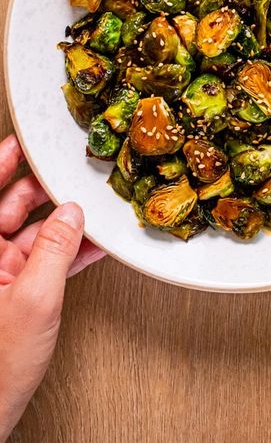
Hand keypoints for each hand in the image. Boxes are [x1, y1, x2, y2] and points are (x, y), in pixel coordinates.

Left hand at [0, 135, 103, 442]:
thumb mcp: (32, 300)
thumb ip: (54, 250)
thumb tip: (72, 215)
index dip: (4, 161)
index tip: (24, 141)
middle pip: (11, 205)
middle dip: (43, 188)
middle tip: (68, 171)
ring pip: (33, 231)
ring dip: (62, 221)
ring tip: (89, 205)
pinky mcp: (15, 290)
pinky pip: (44, 258)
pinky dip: (68, 250)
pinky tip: (90, 242)